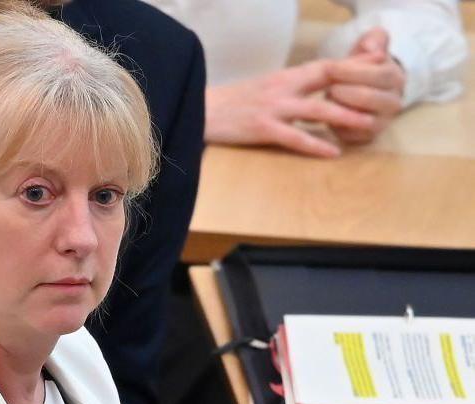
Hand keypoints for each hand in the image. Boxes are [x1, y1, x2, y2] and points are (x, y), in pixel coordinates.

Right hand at [205, 60, 374, 156]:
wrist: (201, 111)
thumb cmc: (234, 104)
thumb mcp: (266, 88)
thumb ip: (293, 89)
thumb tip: (318, 93)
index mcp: (285, 77)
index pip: (327, 67)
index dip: (355, 67)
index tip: (381, 68)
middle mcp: (283, 88)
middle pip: (328, 82)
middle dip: (358, 88)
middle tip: (386, 96)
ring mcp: (273, 108)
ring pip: (317, 110)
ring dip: (345, 118)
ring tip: (368, 126)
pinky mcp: (262, 128)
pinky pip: (295, 137)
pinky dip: (315, 145)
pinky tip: (332, 152)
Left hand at [326, 27, 405, 143]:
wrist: (362, 88)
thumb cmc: (363, 66)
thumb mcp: (369, 47)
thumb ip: (373, 40)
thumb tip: (371, 47)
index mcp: (396, 78)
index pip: (380, 75)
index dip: (353, 71)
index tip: (331, 67)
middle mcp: (394, 103)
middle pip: (371, 98)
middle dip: (345, 91)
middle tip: (327, 86)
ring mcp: (382, 122)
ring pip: (363, 120)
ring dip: (341, 109)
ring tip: (326, 98)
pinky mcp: (367, 137)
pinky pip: (353, 136)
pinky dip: (338, 127)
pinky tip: (325, 116)